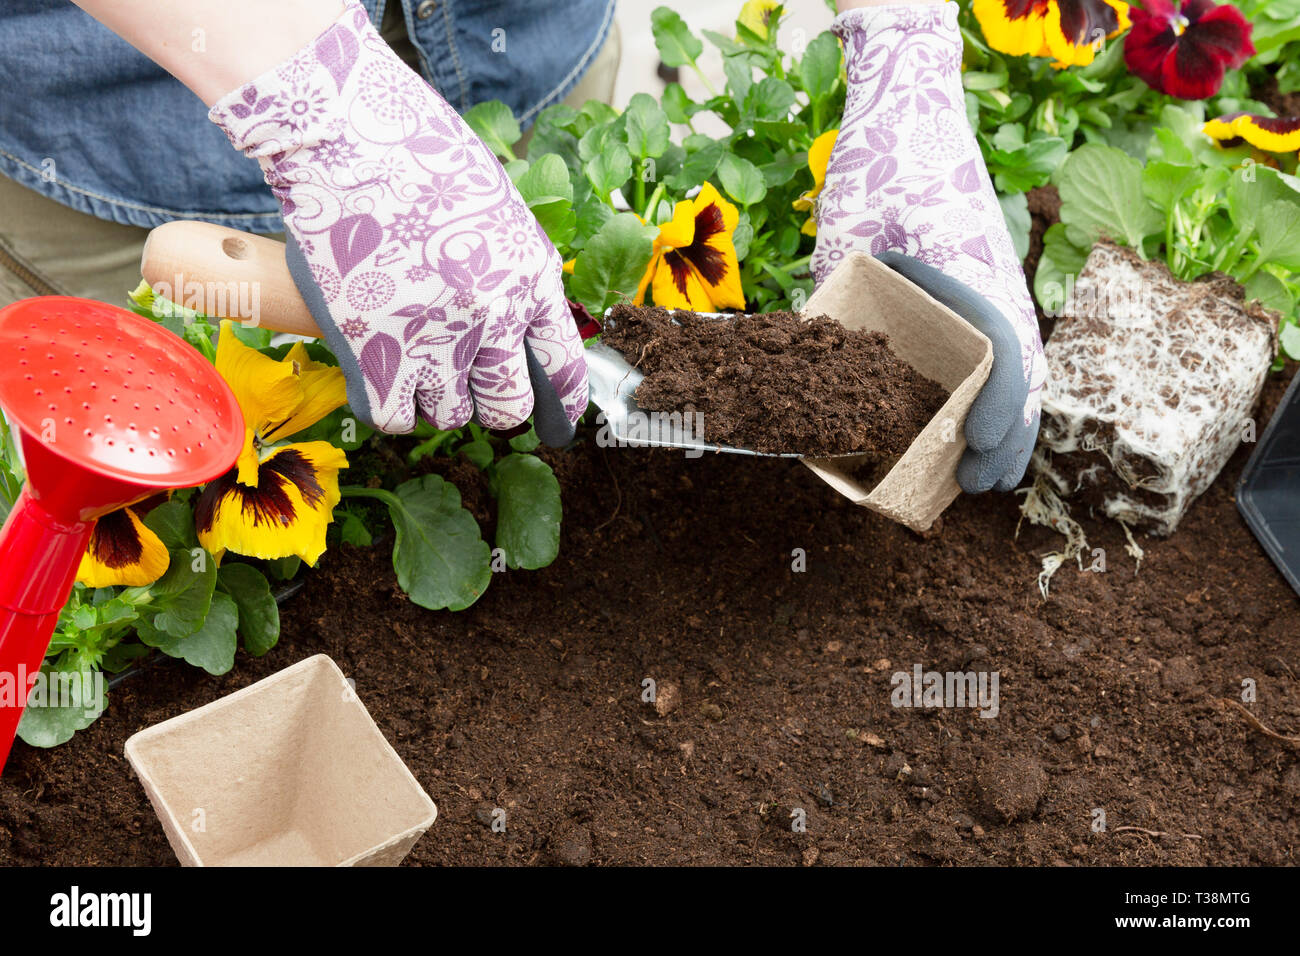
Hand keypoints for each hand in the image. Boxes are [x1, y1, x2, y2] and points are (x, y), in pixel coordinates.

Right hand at [208, 1, 587, 440]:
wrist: (344, 133)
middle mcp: (496, 316)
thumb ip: (511, 271)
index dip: (562, 401)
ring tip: (412, 360)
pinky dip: (387, 403)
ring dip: (433, 397)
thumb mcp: (494, 207)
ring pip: (450, 413)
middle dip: (491, 403)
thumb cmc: (415, 154)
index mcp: (532, 278)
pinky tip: (378, 376)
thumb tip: (511, 326)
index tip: (558, 422)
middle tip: (467, 387)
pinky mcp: (377, 351)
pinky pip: (393, 415)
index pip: (563, 364)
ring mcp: (437, 338)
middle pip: (508, 404)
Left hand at [811, 3, 1043, 492]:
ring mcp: (994, 285)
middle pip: (1024, 369)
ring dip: (1008, 424)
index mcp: (970, 266)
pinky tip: (979, 433)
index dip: (998, 399)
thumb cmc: (877, 169)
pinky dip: (1000, 397)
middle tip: (976, 483)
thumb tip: (794, 374)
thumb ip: (825, 299)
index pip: (1004, 343)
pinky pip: (1004, 352)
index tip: (973, 440)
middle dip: (1006, 434)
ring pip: (1021, 367)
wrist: (908, 117)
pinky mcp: (982, 291)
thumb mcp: (842, 234)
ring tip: (984, 476)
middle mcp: (994, 280)